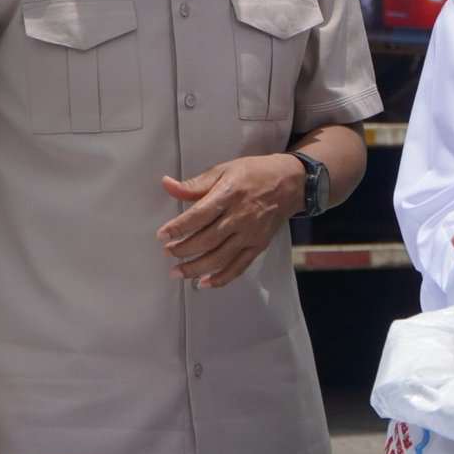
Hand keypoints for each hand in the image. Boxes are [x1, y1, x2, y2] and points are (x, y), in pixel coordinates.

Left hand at [158, 154, 299, 289]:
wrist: (291, 182)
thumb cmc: (254, 174)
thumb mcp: (224, 170)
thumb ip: (195, 184)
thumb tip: (167, 185)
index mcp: (230, 193)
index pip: (199, 215)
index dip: (178, 227)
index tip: (162, 235)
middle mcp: (241, 216)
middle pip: (207, 239)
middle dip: (183, 250)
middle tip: (168, 252)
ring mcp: (251, 233)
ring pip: (220, 257)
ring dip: (196, 268)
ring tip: (177, 272)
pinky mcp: (259, 244)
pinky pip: (239, 266)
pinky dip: (221, 278)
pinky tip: (204, 283)